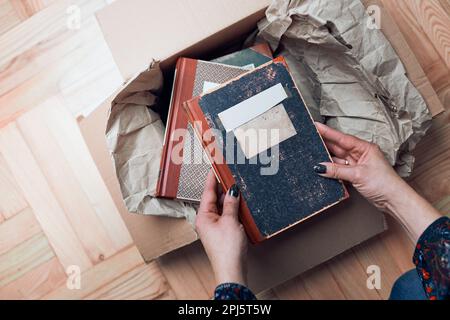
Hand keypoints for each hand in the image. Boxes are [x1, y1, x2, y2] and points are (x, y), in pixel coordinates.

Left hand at [195, 171, 247, 285]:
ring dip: (228, 198)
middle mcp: (206, 220)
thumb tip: (232, 190)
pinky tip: (239, 204)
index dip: (212, 178)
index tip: (214, 166)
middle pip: (213, 198)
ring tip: (236, 186)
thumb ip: (230, 204)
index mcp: (203, 216)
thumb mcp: (230, 221)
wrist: (232, 270)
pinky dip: (232, 208)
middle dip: (222, 187)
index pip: (207, 192)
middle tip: (230, 174)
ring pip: (220, 206)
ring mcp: (214, 227)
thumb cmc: (227, 249)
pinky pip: (226, 215)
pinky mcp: (222, 233)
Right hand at [314, 122, 402, 212]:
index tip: (316, 126)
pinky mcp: (355, 174)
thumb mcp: (358, 174)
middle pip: (338, 147)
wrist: (393, 200)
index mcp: (365, 148)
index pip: (342, 138)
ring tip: (311, 153)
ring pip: (337, 158)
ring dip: (326, 158)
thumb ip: (337, 170)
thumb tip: (320, 167)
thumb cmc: (384, 183)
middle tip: (308, 138)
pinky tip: (321, 167)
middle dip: (324, 143)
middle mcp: (360, 154)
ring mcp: (357, 164)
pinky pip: (339, 169)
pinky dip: (331, 169)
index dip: (328, 132)